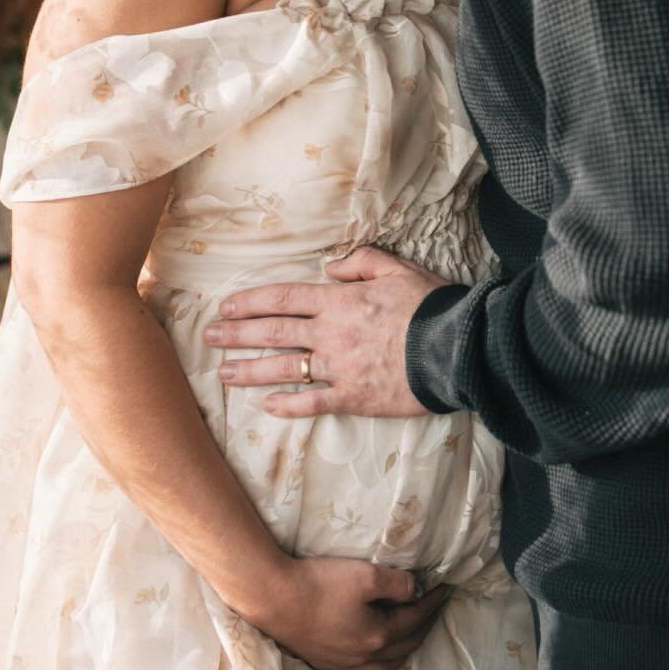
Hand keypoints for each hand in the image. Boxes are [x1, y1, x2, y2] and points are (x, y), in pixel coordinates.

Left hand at [204, 247, 446, 418]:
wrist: (458, 348)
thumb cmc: (431, 306)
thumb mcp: (398, 269)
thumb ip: (361, 263)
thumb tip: (330, 268)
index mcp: (339, 301)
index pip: (282, 299)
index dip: (250, 302)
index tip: (226, 306)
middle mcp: (331, 334)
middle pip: (273, 332)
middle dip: (237, 334)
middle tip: (209, 337)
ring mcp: (339, 368)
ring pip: (283, 369)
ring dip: (249, 370)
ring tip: (223, 373)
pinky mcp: (353, 397)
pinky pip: (313, 403)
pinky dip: (288, 406)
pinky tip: (267, 406)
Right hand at [254, 555, 448, 669]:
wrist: (272, 598)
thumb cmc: (320, 584)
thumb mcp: (366, 575)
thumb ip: (398, 584)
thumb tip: (416, 590)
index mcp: (378, 636)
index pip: (416, 618)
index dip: (433, 602)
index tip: (446, 588)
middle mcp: (363, 658)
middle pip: (404, 646)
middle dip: (423, 626)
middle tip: (434, 609)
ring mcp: (341, 665)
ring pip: (383, 669)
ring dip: (401, 653)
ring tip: (408, 638)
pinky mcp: (322, 664)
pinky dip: (372, 669)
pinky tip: (369, 662)